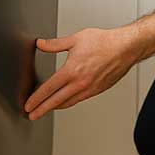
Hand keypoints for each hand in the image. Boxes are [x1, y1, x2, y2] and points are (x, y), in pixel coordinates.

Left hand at [24, 28, 142, 120]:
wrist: (125, 48)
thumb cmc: (104, 42)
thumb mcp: (75, 39)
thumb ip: (55, 44)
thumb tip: (41, 44)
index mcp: (72, 71)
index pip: (48, 89)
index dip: (36, 98)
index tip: (28, 104)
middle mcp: (80, 83)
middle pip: (56, 101)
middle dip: (42, 109)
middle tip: (32, 115)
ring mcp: (89, 89)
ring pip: (68, 103)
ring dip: (55, 107)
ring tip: (46, 109)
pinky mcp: (97, 90)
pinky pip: (79, 99)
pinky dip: (69, 102)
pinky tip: (65, 101)